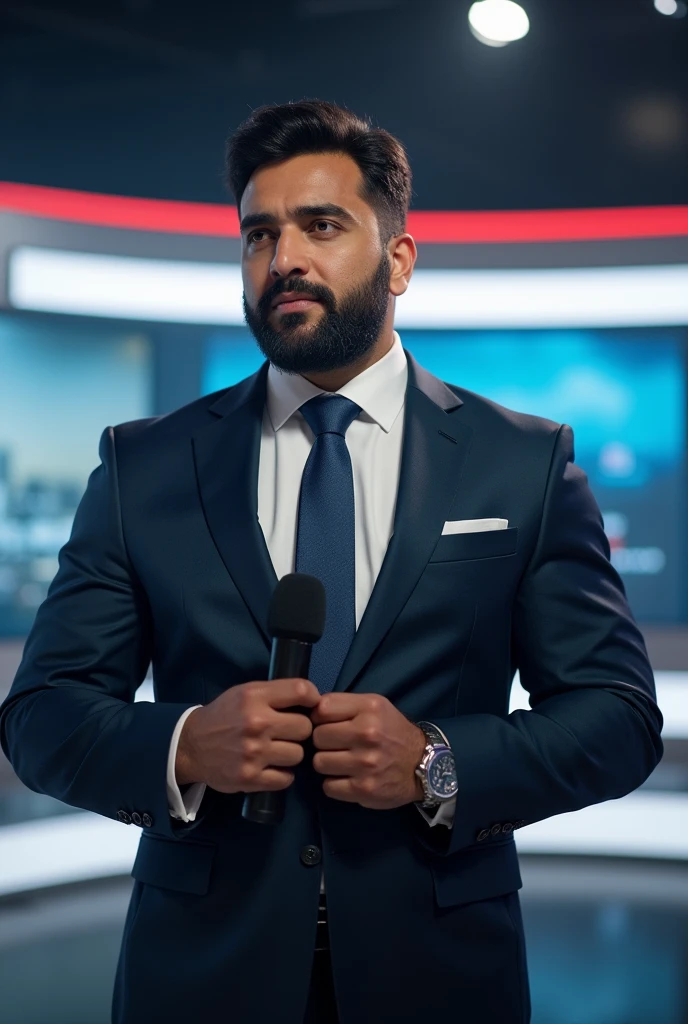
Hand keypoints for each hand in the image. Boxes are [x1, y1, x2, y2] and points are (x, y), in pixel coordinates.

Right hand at [175, 677, 320, 792]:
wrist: (191, 746)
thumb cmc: (224, 716)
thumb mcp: (246, 693)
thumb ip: (276, 693)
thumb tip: (314, 700)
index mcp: (254, 697)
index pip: (302, 691)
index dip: (313, 699)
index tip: (311, 707)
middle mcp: (256, 723)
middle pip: (305, 728)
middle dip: (299, 730)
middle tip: (287, 733)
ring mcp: (253, 753)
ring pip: (298, 755)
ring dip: (291, 754)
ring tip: (277, 750)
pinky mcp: (250, 778)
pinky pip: (286, 778)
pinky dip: (282, 774)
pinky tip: (271, 767)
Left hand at [310, 692, 426, 809]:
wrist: (424, 764)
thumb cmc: (392, 731)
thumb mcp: (375, 705)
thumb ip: (343, 704)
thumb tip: (308, 711)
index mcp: (369, 709)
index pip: (322, 709)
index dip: (320, 717)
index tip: (329, 724)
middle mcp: (367, 734)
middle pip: (317, 737)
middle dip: (324, 742)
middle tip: (337, 745)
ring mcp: (365, 763)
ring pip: (319, 763)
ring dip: (327, 763)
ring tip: (341, 761)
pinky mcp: (364, 789)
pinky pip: (328, 786)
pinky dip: (334, 784)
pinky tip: (346, 777)